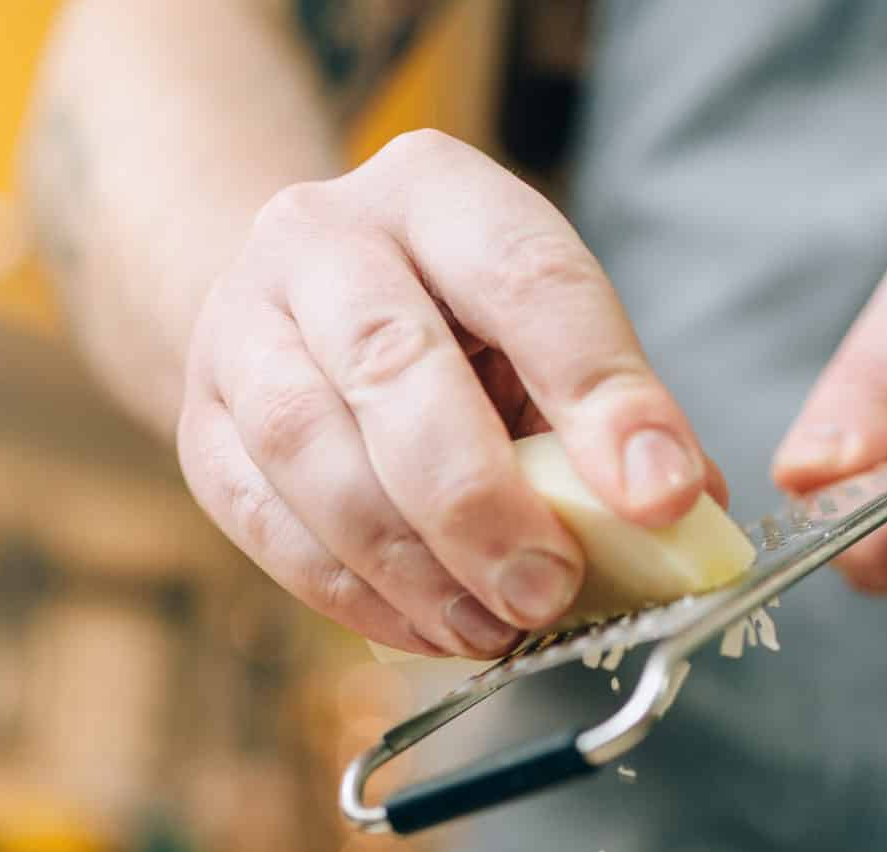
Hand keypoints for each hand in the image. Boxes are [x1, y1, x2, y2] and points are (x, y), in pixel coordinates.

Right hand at [175, 130, 722, 656]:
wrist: (289, 312)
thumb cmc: (447, 329)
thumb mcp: (536, 333)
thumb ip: (609, 412)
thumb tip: (687, 517)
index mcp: (434, 189)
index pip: (528, 281)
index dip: (602, 396)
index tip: (659, 496)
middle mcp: (320, 238)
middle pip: (393, 363)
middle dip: (481, 499)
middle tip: (549, 589)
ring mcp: (241, 329)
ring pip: (313, 450)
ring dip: (411, 561)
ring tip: (493, 627)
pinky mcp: (199, 426)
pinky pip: (266, 523)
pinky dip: (354, 594)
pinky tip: (430, 627)